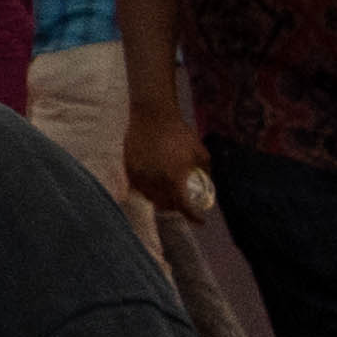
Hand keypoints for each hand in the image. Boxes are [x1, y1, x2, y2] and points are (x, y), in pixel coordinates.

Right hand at [124, 96, 208, 211]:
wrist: (152, 115)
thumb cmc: (179, 132)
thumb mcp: (200, 152)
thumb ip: (205, 171)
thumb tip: (208, 183)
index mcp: (174, 180)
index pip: (185, 208)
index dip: (194, 217)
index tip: (200, 221)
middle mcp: (155, 181)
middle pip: (166, 205)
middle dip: (176, 208)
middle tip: (183, 203)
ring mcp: (140, 175)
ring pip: (150, 198)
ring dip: (160, 200)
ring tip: (167, 194)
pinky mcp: (128, 167)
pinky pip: (138, 187)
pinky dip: (147, 189)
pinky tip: (153, 183)